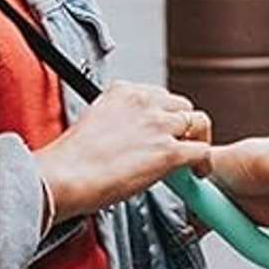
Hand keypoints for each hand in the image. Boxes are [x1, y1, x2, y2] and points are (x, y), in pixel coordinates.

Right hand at [38, 81, 211, 222]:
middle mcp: (144, 102)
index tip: (161, 131)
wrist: (64, 177)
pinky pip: (202, 152)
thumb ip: (116, 123)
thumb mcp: (92, 123)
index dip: (163, 116)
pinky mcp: (169, 152)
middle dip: (183, 126)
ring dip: (198, 141)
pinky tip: (198, 175)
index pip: (158, 96)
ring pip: (199, 123)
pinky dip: (204, 164)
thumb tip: (127, 140)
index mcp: (123, 91)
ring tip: (193, 160)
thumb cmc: (69, 160)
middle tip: (179, 145)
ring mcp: (158, 126)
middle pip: (182, 106)